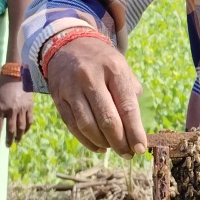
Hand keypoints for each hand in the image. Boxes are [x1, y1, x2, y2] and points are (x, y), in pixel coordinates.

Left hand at [0, 75, 33, 146]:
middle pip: (11, 130)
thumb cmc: (2, 86)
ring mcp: (22, 109)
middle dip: (9, 140)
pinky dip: (27, 128)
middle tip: (8, 145)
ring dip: (19, 136)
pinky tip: (25, 132)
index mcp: (0, 108)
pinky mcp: (29, 106)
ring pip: (21, 127)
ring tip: (16, 141)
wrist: (16, 75)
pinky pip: (29, 120)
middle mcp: (11, 110)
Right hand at [44, 34, 146, 155]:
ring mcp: (72, 88)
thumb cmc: (102, 62)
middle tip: (128, 154)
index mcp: (113, 69)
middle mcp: (91, 78)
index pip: (126, 106)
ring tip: (114, 149)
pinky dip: (87, 141)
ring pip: (88, 126)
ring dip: (104, 143)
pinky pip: (73, 126)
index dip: (134, 131)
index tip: (140, 148)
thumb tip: (138, 126)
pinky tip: (99, 146)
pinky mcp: (59, 98)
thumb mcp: (121, 67)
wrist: (67, 45)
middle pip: (107, 119)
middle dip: (120, 142)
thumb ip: (131, 93)